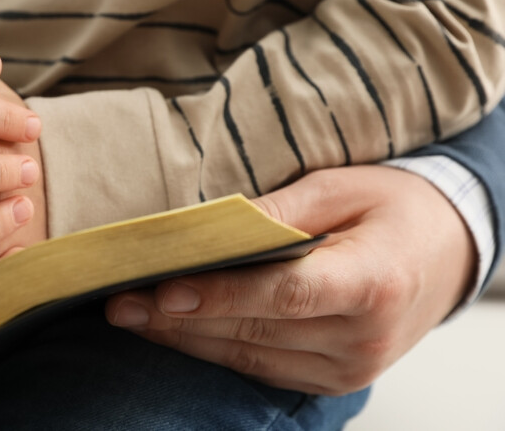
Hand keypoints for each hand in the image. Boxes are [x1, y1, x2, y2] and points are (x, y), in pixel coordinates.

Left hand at [105, 165, 475, 394]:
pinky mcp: (333, 380)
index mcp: (373, 281)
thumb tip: (210, 226)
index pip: (285, 294)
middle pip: (256, 330)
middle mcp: (364, 338)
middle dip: (178, 317)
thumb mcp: (342, 186)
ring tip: (130, 315)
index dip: (221, 296)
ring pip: (249, 356)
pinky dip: (214, 348)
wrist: (449, 250)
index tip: (163, 290)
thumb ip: (278, 210)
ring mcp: (350, 368)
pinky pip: (261, 368)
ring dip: (185, 338)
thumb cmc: (394, 207)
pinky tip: (173, 330)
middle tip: (118, 301)